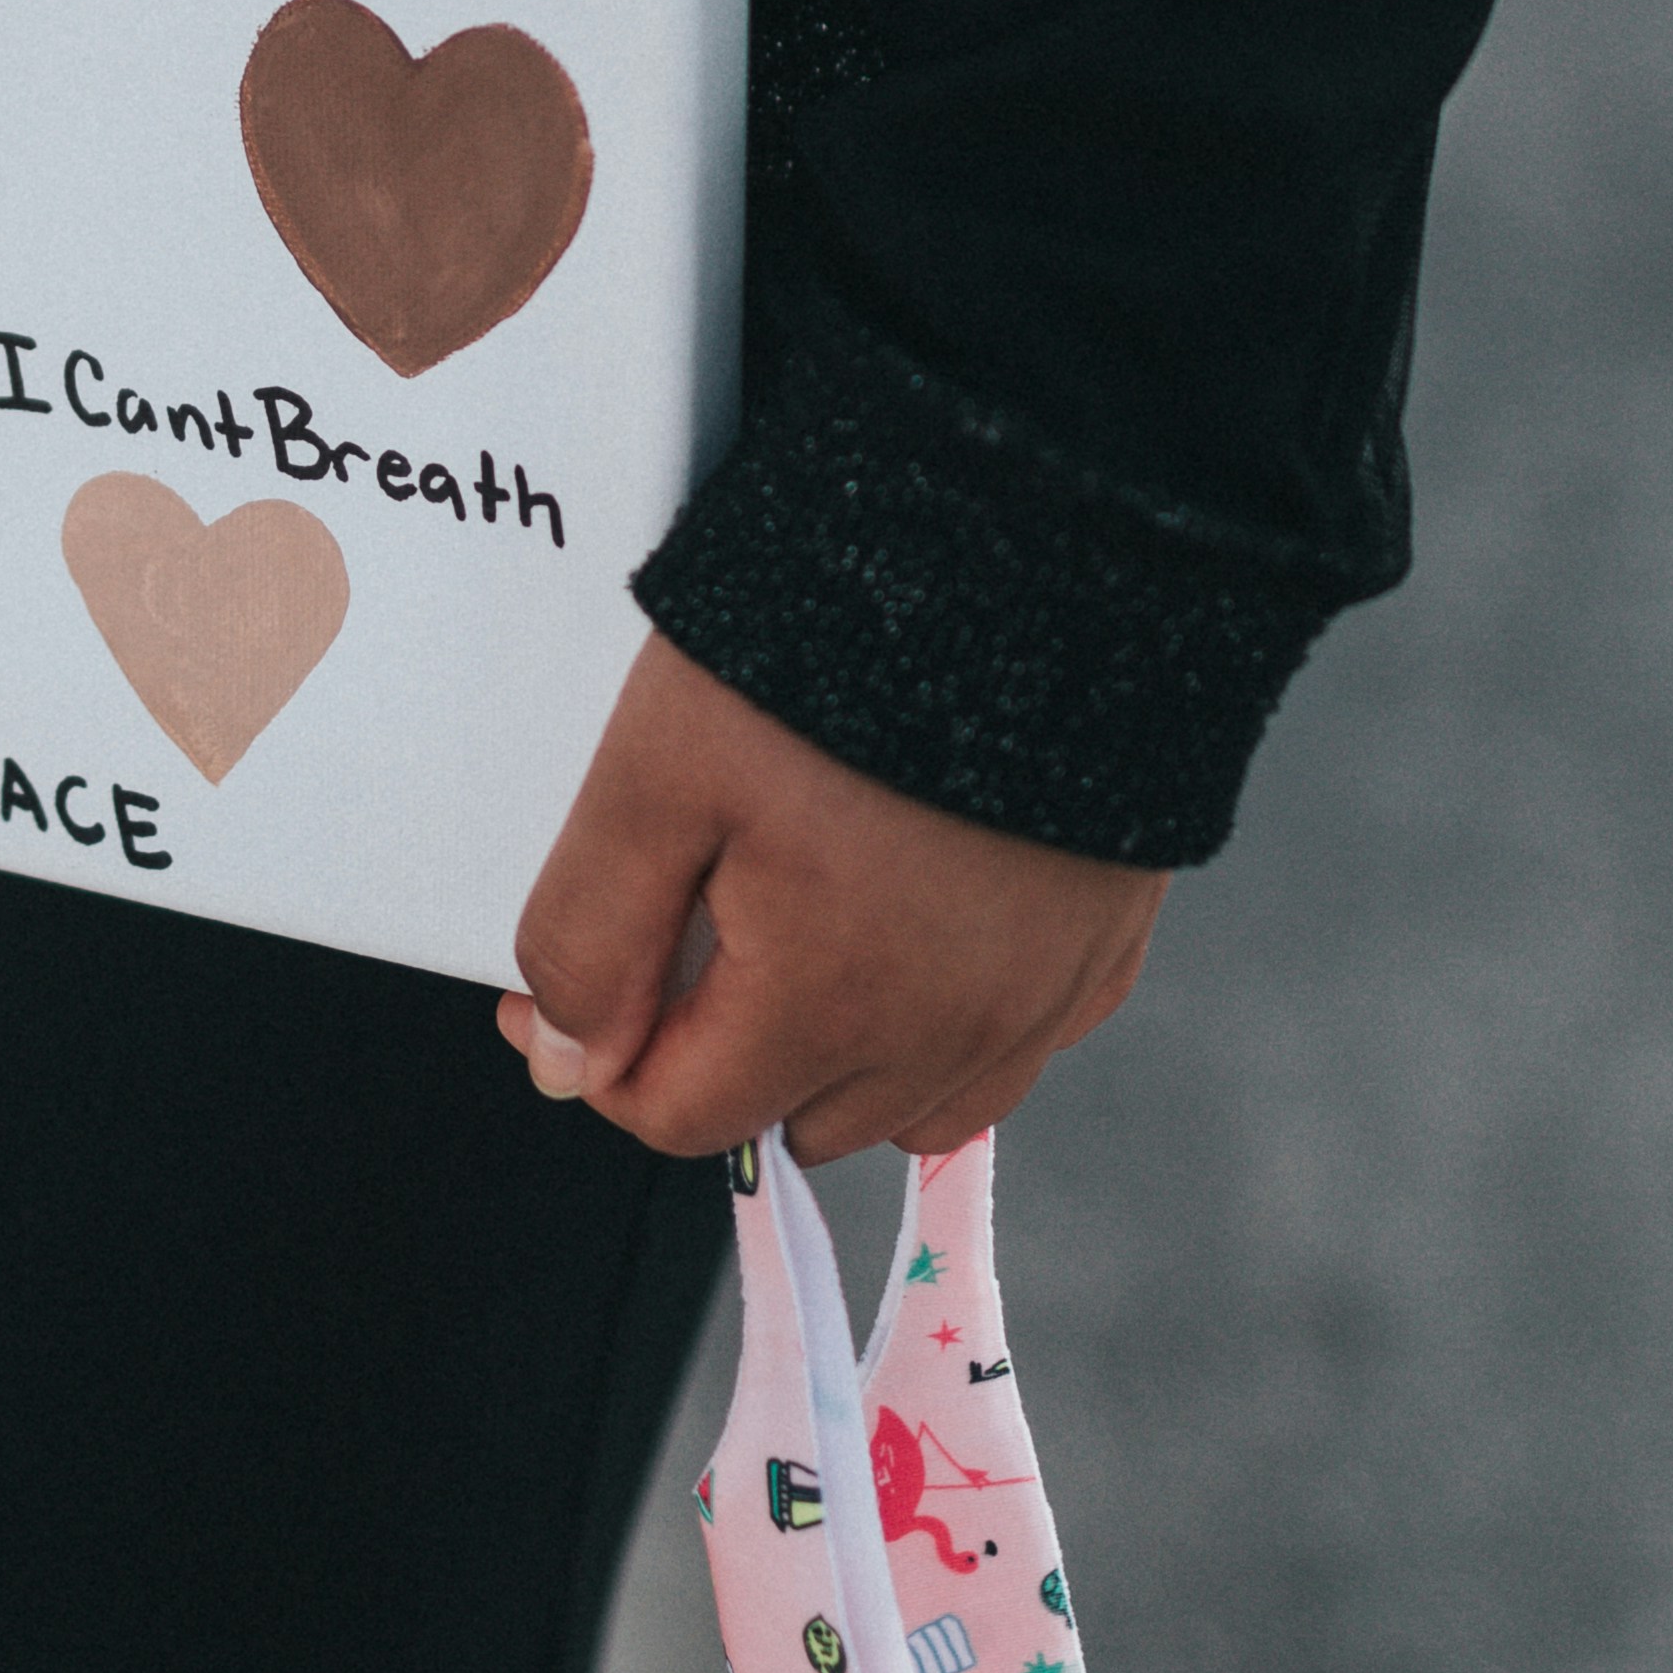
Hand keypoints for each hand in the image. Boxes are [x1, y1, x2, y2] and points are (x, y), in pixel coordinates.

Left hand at [500, 631, 1157, 1169]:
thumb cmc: (852, 647)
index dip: (601, 1056)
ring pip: (909, 1103)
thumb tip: (570, 1054)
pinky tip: (910, 924)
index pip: (684, 1119)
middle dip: (720, 1054)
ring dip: (834, 1053)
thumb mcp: (659, 770)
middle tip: (690, 926)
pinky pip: (1014, 1046)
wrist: (1049, 553)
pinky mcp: (1103, 941)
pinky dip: (947, 1019)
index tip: (569, 982)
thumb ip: (592, 931)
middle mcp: (950, 1030)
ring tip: (798, 928)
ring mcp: (1041, 994)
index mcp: (831, 1005)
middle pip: (795, 1118)